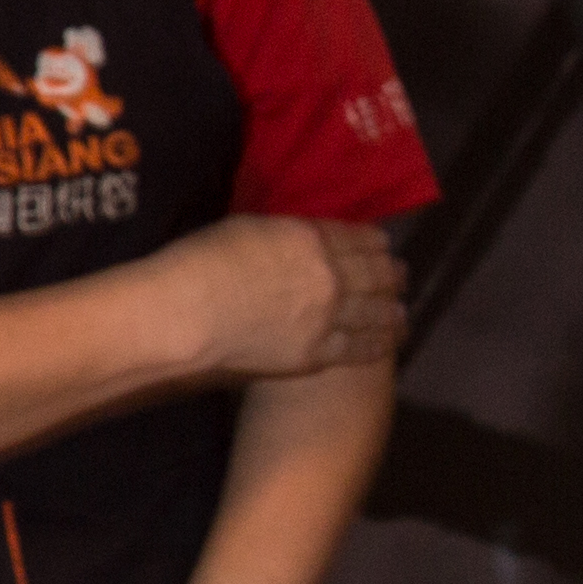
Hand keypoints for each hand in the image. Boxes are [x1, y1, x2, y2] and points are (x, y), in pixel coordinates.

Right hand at [170, 217, 403, 383]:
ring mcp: (326, 317)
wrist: (181, 318)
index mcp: (309, 239)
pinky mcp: (316, 354)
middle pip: (374, 274)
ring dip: (392, 311)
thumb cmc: (195, 265)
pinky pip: (359, 348)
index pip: (356, 237)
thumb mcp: (242, 229)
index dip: (374, 241)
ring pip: (375, 312)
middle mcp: (329, 276)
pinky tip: (390, 341)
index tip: (383, 245)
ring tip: (401, 312)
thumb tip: (296, 239)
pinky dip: (379, 343)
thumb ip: (281, 234)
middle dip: (391, 275)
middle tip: (401, 277)